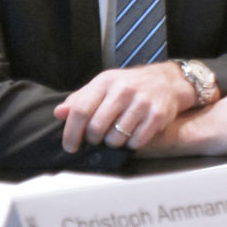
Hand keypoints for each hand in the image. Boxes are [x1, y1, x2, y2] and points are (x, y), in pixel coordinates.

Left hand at [54, 62, 192, 151]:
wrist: (167, 81)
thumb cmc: (129, 86)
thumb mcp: (103, 86)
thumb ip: (80, 99)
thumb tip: (59, 113)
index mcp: (106, 81)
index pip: (81, 110)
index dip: (71, 132)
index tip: (70, 146)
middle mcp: (124, 90)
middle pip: (97, 127)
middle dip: (93, 139)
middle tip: (97, 138)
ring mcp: (142, 102)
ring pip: (116, 138)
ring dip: (112, 143)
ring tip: (116, 134)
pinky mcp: (158, 115)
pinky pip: (136, 142)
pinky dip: (131, 144)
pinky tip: (132, 134)